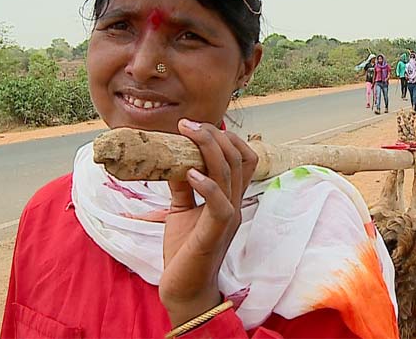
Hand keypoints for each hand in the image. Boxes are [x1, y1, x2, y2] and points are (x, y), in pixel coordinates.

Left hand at [158, 119, 257, 325]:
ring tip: (188, 133)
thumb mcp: (181, 210)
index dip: (227, 138)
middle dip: (214, 136)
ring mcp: (227, 218)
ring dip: (210, 149)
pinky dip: (207, 184)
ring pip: (230, 174)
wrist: (184, 290)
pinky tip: (190, 173)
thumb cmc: (184, 251)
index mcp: (229, 198)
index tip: (197, 126)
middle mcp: (234, 204)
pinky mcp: (215, 233)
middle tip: (187, 124)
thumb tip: (172, 159)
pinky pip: (219, 203)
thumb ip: (182, 187)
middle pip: (238, 159)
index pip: (243, 158)